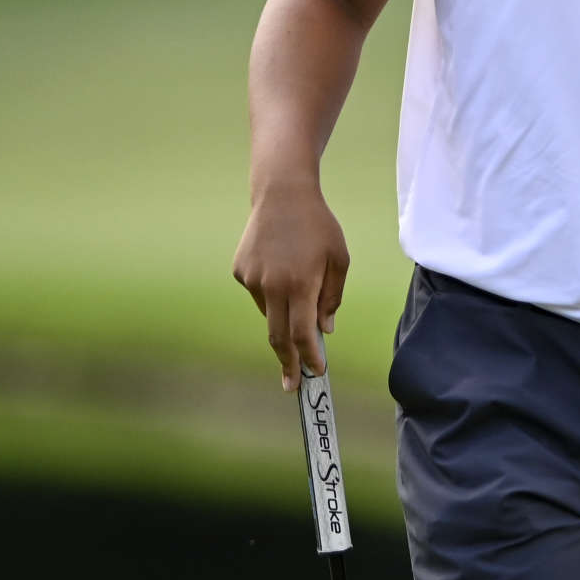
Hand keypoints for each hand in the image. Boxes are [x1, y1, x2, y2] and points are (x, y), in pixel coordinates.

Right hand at [231, 185, 349, 391]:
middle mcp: (270, 286)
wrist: (282, 194)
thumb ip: (332, 297)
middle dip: (287, 362)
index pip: (302, 334)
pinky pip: (259, 292)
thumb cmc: (318, 226)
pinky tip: (281, 263)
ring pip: (270, 311)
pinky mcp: (239, 271)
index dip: (308, 357)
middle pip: (278, 336)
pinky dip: (272, 290)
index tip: (315, 374)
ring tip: (299, 276)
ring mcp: (251, 279)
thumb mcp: (339, 259)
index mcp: (299, 284)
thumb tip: (324, 330)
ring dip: (285, 310)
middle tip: (293, 385)